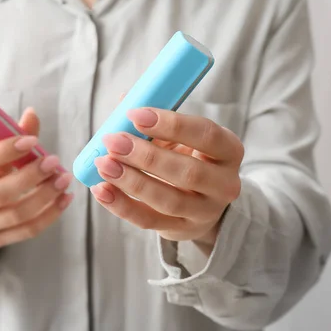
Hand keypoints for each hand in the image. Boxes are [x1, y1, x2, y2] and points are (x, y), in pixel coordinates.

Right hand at [0, 108, 72, 258]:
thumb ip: (10, 136)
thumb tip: (32, 114)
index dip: (5, 150)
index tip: (33, 140)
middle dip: (31, 176)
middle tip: (54, 161)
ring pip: (17, 215)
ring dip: (46, 195)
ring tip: (64, 178)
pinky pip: (28, 230)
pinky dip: (51, 214)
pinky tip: (66, 198)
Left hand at [90, 107, 243, 253]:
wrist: (201, 202)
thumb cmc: (187, 156)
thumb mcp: (180, 136)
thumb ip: (155, 119)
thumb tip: (124, 100)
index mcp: (228, 150)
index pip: (206, 135)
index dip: (172, 124)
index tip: (135, 115)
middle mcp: (224, 184)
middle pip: (188, 172)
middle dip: (146, 156)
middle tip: (113, 141)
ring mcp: (204, 212)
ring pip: (168, 200)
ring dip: (131, 181)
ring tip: (103, 164)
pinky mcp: (181, 230)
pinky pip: (149, 220)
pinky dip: (121, 205)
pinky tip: (101, 190)